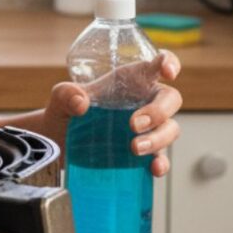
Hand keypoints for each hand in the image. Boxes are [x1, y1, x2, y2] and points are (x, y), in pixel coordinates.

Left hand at [41, 50, 182, 176]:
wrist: (60, 143)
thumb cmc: (68, 110)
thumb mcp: (61, 97)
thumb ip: (67, 93)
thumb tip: (81, 103)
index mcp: (134, 79)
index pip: (159, 63)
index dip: (169, 63)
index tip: (168, 73)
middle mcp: (147, 101)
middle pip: (171, 99)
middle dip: (158, 112)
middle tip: (133, 124)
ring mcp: (149, 128)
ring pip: (171, 129)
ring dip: (158, 139)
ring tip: (135, 148)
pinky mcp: (146, 153)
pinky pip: (162, 157)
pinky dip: (162, 163)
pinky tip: (154, 169)